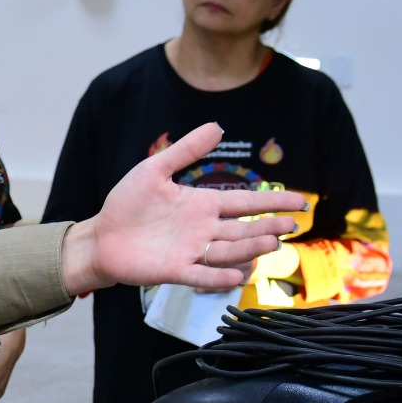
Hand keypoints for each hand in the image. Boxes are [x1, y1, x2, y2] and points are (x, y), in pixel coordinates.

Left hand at [60, 123, 303, 294]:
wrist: (101, 236)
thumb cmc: (127, 204)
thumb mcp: (155, 170)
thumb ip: (185, 150)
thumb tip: (218, 126)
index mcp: (202, 204)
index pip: (246, 202)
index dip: (273, 201)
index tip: (300, 201)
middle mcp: (204, 229)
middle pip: (244, 229)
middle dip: (269, 227)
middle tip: (291, 224)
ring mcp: (192, 251)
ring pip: (229, 251)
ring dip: (250, 248)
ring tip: (270, 243)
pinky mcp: (175, 270)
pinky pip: (202, 275)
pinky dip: (219, 276)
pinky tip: (237, 275)